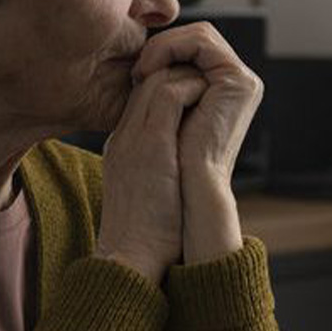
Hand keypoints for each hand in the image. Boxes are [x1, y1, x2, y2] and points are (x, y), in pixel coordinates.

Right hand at [94, 64, 209, 281]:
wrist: (131, 254)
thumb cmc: (144, 235)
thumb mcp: (143, 193)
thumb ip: (155, 170)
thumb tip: (181, 167)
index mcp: (121, 147)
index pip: (140, 98)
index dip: (168, 89)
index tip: (194, 97)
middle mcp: (124, 135)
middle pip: (146, 81)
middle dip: (179, 76)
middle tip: (206, 86)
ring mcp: (134, 137)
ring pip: (156, 80)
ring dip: (188, 79)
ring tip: (210, 92)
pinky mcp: (152, 143)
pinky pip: (170, 94)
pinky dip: (192, 89)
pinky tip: (209, 99)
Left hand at [131, 22, 263, 189]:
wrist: (186, 191)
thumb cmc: (168, 164)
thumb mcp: (161, 117)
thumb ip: (161, 88)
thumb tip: (143, 66)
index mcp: (221, 92)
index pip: (190, 49)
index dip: (160, 53)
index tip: (134, 76)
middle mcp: (235, 84)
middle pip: (195, 38)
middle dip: (162, 46)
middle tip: (137, 70)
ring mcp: (240, 81)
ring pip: (198, 34)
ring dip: (163, 46)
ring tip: (141, 71)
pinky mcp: (238, 81)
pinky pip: (202, 42)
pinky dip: (172, 47)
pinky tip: (150, 69)